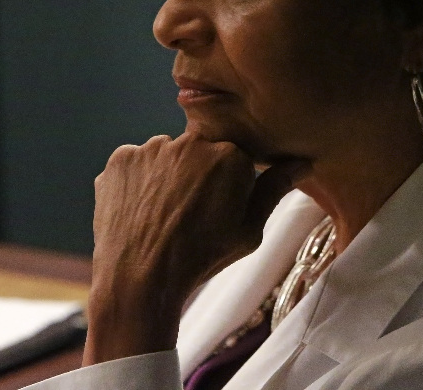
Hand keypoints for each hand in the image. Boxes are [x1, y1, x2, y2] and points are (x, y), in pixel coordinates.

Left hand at [82, 132, 306, 365]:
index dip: (229, 183)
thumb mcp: (249, 233)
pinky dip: (137, 180)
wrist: (139, 281)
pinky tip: (140, 210)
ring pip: (166, 154)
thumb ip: (274, 190)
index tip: (218, 208)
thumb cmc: (201, 260)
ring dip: (167, 174)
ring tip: (162, 215)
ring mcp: (152, 148)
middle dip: (198, 174)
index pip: (235, 155)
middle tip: (189, 214)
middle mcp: (191, 141)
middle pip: (200, 150)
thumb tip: (301, 163)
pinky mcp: (120, 158)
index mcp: (230, 155)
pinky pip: (136, 162)